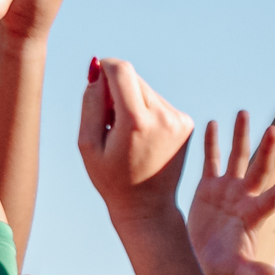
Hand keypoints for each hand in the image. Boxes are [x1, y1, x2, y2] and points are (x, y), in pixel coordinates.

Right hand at [79, 58, 193, 223]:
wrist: (148, 207)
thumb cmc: (111, 179)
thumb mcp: (88, 144)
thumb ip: (90, 102)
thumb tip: (97, 69)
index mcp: (136, 122)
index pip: (121, 70)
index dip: (104, 68)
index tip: (95, 78)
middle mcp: (162, 116)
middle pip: (133, 78)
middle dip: (115, 89)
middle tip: (107, 119)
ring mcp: (178, 119)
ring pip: (146, 89)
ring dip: (131, 101)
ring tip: (125, 133)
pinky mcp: (186, 122)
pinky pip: (158, 103)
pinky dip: (146, 111)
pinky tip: (141, 137)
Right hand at [186, 111, 274, 274]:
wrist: (201, 265)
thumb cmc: (223, 271)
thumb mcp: (238, 272)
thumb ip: (255, 272)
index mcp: (254, 215)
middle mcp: (244, 197)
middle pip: (258, 168)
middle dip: (266, 149)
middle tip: (274, 129)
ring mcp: (226, 190)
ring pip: (235, 157)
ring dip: (240, 136)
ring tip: (243, 112)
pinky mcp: (207, 188)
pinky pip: (210, 160)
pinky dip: (210, 143)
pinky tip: (212, 123)